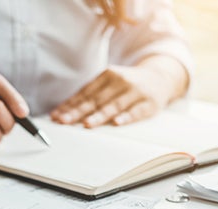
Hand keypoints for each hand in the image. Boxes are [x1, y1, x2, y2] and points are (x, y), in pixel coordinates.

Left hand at [50, 57, 187, 127]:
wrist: (161, 77)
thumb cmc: (127, 84)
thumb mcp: (110, 83)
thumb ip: (90, 95)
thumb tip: (63, 111)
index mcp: (108, 76)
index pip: (85, 93)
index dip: (70, 105)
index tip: (56, 115)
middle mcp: (120, 82)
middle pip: (96, 100)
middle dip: (78, 112)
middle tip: (64, 121)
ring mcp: (135, 92)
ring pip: (114, 106)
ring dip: (99, 116)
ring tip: (86, 124)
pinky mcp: (149, 103)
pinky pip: (136, 111)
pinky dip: (127, 117)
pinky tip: (117, 123)